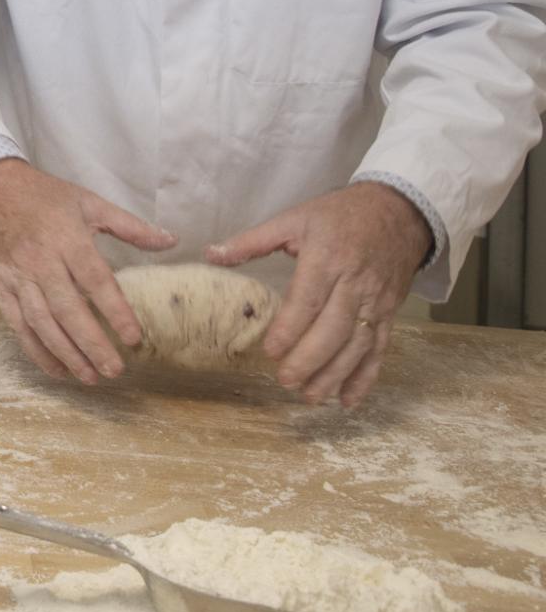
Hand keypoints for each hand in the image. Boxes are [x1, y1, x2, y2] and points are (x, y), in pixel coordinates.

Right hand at [0, 159, 176, 384]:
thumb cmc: (44, 195)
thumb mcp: (89, 202)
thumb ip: (130, 226)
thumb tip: (171, 241)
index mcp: (66, 238)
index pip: (94, 280)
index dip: (115, 311)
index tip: (134, 338)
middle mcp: (40, 261)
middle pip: (67, 309)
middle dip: (91, 343)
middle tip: (115, 369)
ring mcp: (16, 276)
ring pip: (41, 321)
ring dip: (65, 352)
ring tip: (90, 376)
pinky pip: (16, 323)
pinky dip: (35, 349)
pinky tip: (56, 369)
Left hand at [205, 183, 428, 408]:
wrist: (399, 211)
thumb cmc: (339, 215)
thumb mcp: (294, 217)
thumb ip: (253, 240)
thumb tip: (211, 254)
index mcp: (326, 258)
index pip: (308, 299)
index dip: (290, 328)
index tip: (270, 351)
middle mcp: (355, 284)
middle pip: (334, 329)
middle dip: (310, 359)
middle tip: (285, 381)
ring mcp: (376, 301)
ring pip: (357, 345)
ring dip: (336, 375)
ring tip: (311, 396)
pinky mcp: (391, 313)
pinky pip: (380, 349)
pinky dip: (366, 377)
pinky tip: (348, 400)